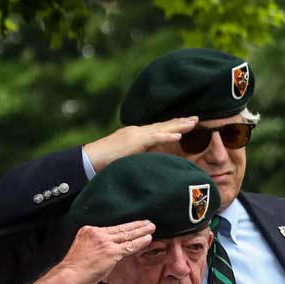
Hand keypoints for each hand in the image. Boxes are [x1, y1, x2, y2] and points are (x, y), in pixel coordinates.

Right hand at [55, 221, 154, 283]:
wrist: (69, 274)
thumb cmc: (75, 266)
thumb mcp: (84, 247)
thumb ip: (97, 245)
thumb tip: (110, 249)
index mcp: (89, 230)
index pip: (111, 228)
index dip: (125, 226)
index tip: (133, 225)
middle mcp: (97, 233)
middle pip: (121, 228)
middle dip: (136, 225)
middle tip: (147, 222)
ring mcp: (105, 242)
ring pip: (127, 234)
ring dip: (141, 231)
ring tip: (151, 227)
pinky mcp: (111, 252)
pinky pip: (129, 246)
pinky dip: (140, 242)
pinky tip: (148, 239)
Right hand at [83, 117, 199, 172]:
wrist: (88, 161)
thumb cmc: (106, 164)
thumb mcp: (127, 159)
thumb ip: (140, 157)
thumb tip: (152, 164)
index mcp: (136, 136)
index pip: (158, 129)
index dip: (173, 126)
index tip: (187, 124)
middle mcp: (137, 132)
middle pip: (162, 126)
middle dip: (180, 122)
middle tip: (197, 119)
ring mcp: (135, 135)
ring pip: (160, 129)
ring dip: (177, 126)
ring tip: (192, 123)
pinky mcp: (133, 142)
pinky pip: (153, 138)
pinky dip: (166, 137)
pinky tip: (177, 136)